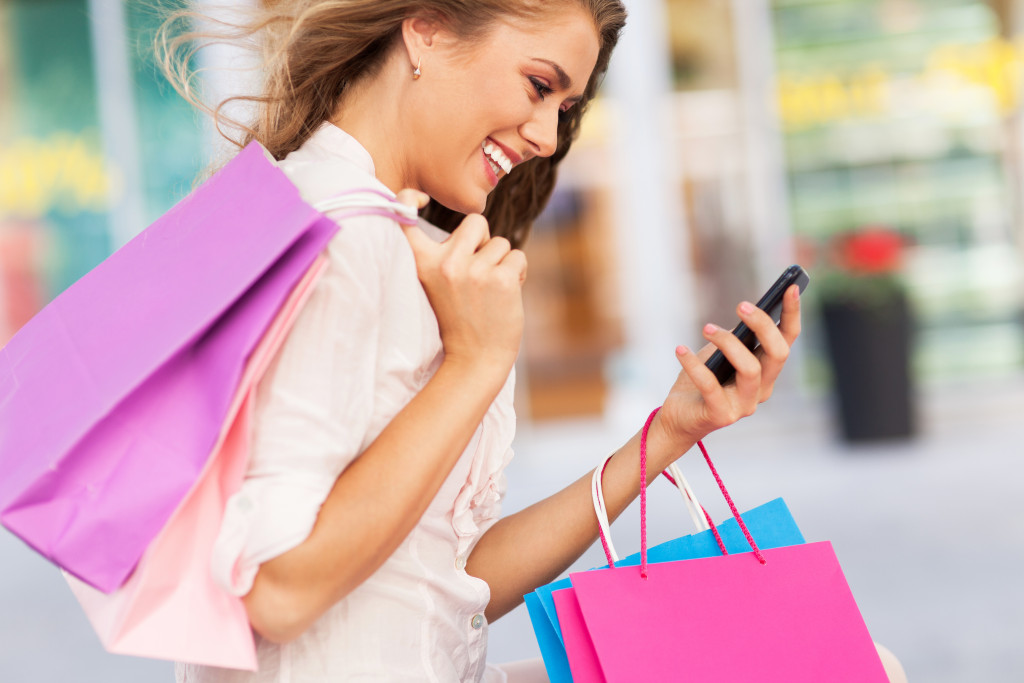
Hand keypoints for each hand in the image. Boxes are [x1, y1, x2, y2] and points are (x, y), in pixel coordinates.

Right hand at [395, 190, 526, 377]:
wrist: (474, 359)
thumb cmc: (456, 317)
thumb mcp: (435, 283)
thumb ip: (443, 254)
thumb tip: (472, 221)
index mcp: (422, 262)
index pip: (405, 217)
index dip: (409, 199)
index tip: (421, 198)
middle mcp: (446, 263)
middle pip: (475, 222)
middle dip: (483, 241)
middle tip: (476, 272)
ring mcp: (474, 271)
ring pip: (501, 243)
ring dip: (501, 262)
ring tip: (489, 290)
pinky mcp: (501, 279)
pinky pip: (518, 257)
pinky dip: (516, 272)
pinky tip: (504, 294)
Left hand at [655, 285, 801, 447]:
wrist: (678, 419)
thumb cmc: (701, 382)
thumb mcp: (719, 354)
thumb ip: (735, 339)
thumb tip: (745, 315)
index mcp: (766, 372)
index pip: (787, 341)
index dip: (792, 314)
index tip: (791, 287)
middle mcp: (762, 390)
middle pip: (778, 354)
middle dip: (763, 326)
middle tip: (741, 306)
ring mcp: (744, 405)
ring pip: (750, 369)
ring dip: (728, 343)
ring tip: (706, 327)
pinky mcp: (721, 415)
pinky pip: (710, 386)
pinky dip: (694, 364)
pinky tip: (680, 349)